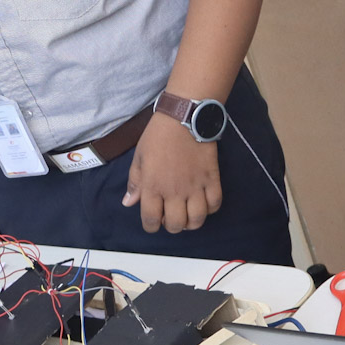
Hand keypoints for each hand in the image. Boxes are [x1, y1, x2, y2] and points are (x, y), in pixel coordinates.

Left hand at [122, 115, 220, 231]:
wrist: (183, 118)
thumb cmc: (157, 136)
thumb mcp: (139, 157)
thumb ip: (135, 183)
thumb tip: (128, 203)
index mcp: (153, 186)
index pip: (151, 219)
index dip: (151, 226)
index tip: (153, 222)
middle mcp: (174, 192)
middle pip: (176, 225)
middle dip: (172, 226)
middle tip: (171, 216)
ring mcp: (195, 187)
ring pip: (197, 220)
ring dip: (192, 222)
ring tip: (188, 214)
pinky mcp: (212, 179)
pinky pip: (215, 204)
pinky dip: (210, 209)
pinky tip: (204, 203)